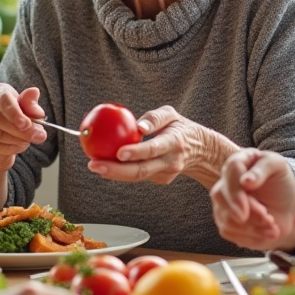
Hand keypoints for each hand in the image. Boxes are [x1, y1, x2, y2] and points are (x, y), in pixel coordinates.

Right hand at [0, 83, 47, 170]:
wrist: (5, 139)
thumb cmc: (18, 119)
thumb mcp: (29, 109)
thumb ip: (32, 106)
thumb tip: (36, 106)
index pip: (4, 99)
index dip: (15, 112)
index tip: (26, 124)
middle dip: (21, 130)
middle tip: (39, 136)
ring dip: (19, 140)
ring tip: (30, 140)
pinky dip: (12, 148)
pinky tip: (19, 145)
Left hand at [87, 106, 237, 187]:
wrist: (200, 151)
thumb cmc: (179, 127)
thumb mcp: (171, 114)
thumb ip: (155, 117)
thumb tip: (138, 126)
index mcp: (174, 143)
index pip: (153, 149)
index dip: (136, 152)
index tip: (119, 153)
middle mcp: (170, 162)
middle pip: (141, 170)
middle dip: (115, 170)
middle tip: (94, 165)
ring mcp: (165, 173)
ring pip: (137, 176)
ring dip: (114, 173)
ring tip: (94, 166)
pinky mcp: (160, 179)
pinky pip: (138, 175)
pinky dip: (121, 171)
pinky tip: (105, 165)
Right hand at [210, 148, 294, 250]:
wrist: (286, 205)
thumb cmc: (280, 182)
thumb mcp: (279, 167)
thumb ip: (263, 169)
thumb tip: (245, 182)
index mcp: (236, 163)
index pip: (230, 173)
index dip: (236, 193)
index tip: (244, 212)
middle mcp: (224, 182)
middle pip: (221, 197)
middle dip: (247, 214)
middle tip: (269, 220)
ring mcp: (222, 203)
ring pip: (226, 219)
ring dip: (252, 228)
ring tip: (273, 225)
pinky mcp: (225, 221)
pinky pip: (229, 233)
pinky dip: (251, 237)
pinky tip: (268, 233)